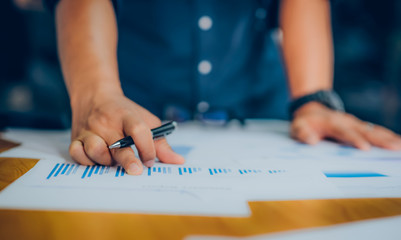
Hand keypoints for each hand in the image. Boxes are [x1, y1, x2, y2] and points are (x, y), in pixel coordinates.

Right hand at [69, 91, 184, 174]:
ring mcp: (90, 130)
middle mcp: (107, 122)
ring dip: (106, 161)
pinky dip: (86, 161)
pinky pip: (77, 154)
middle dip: (128, 160)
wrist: (94, 96)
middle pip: (118, 144)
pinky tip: (96, 161)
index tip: (151, 160)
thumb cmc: (124, 113)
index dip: (147, 147)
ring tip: (113, 162)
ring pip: (95, 150)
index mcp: (126, 116)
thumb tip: (178, 161)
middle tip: (136, 171)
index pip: (138, 130)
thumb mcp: (145, 120)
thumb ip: (161, 143)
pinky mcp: (76, 138)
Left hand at [290, 102, 400, 149]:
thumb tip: (311, 141)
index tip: (365, 148)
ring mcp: (356, 123)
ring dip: (389, 138)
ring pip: (375, 131)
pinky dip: (388, 137)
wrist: (312, 109)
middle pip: (366, 131)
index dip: (355, 139)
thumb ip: (302, 133)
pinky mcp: (361, 127)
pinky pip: (376, 132)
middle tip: (395, 148)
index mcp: (332, 122)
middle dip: (381, 140)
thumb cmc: (305, 122)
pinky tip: (399, 143)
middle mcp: (347, 122)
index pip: (345, 132)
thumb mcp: (297, 126)